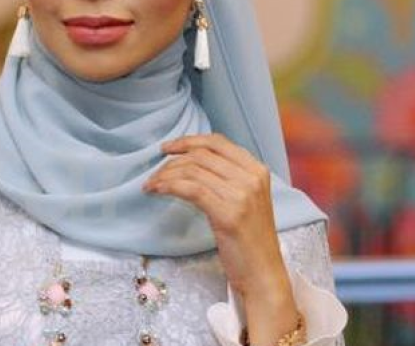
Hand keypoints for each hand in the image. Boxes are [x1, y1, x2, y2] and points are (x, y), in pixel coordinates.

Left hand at [143, 133, 298, 344]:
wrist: (263, 273)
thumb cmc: (249, 239)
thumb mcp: (245, 199)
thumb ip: (229, 177)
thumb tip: (192, 159)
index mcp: (257, 170)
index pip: (217, 142)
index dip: (189, 141)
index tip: (168, 148)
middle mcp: (251, 178)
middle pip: (201, 155)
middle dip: (172, 161)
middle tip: (154, 172)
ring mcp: (242, 195)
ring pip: (193, 171)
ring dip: (165, 175)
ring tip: (151, 184)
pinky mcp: (228, 214)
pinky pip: (190, 189)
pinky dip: (168, 186)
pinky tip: (156, 190)